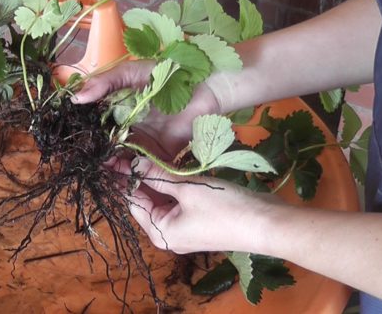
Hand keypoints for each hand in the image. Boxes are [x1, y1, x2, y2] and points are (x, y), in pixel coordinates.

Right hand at [73, 60, 221, 160]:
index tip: (69, 140)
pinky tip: (116, 175)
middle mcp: (127, 129)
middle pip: (104, 145)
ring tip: (97, 167)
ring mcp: (142, 144)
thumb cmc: (167, 75)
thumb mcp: (130, 73)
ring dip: (108, 165)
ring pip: (119, 159)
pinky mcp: (158, 157)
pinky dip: (128, 174)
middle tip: (80, 159)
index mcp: (118, 110)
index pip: (95, 125)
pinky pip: (141, 169)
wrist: (205, 90)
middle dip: (93, 153)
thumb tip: (75, 97)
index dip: (82, 132)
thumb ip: (104, 82)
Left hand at [119, 157, 279, 253]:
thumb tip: (131, 162)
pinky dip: (173, 183)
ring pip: (163, 198)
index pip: (133, 200)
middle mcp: (168, 234)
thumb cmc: (225, 208)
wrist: (268, 224)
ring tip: (144, 150)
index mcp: (160, 232)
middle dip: (139, 175)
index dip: (123, 176)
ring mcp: (185, 228)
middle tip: (128, 147)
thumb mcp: (187, 188)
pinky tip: (169, 163)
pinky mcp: (200, 219)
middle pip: (146, 200)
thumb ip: (157, 174)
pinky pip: (179, 199)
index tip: (113, 154)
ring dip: (157, 177)